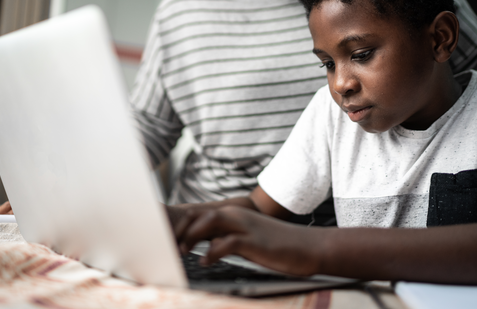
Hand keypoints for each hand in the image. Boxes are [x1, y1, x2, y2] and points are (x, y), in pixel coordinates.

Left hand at [174, 205, 322, 276]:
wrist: (308, 246)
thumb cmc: (277, 246)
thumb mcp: (247, 240)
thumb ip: (227, 239)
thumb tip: (208, 247)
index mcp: (233, 215)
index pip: (199, 214)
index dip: (182, 225)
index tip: (169, 239)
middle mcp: (236, 216)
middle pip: (199, 214)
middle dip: (181, 228)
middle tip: (168, 245)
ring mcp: (245, 226)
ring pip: (210, 221)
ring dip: (192, 235)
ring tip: (182, 251)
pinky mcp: (254, 240)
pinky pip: (227, 243)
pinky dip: (213, 252)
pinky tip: (205, 262)